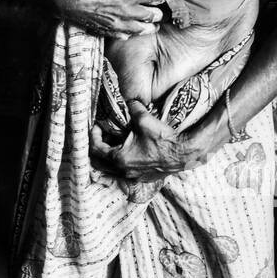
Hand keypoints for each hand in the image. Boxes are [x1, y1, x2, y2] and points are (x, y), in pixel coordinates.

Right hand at [45, 0, 172, 37]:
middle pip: (153, 15)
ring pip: (142, 29)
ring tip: (152, 24)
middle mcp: (126, 10)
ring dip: (149, 25)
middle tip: (160, 9)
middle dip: (158, 12)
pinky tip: (130, 30)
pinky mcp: (107, 31)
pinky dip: (131, 32)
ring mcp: (117, 23)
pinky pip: (125, 35)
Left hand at [89, 101, 204, 179]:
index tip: (97, 126)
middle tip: (101, 136)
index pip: (96, 148)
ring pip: (112, 169)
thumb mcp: (144, 119)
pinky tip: (128, 150)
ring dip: (109, 156)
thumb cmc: (162, 138)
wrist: (183, 154)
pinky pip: (125, 172)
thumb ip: (132, 107)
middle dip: (97, 148)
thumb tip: (129, 99)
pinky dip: (121, 162)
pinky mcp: (143, 177)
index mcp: (120, 158)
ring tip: (114, 142)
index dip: (93, 135)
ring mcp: (134, 176)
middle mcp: (124, 171)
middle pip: (99, 164)